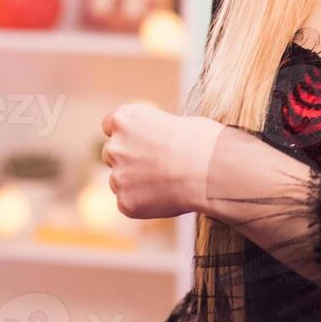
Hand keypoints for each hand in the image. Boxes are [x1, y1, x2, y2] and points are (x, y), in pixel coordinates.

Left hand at [100, 103, 225, 218]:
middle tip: (156, 166)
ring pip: (120, 180)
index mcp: (125, 118)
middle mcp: (115, 146)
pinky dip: (144, 202)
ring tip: (169, 182)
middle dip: (129, 159)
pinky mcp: (125, 202)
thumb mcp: (176, 123)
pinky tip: (169, 197)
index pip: (109, 125)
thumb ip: (154, 134)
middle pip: (111, 153)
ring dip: (135, 182)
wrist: (211, 172)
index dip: (126, 134)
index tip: (138, 141)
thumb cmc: (203, 142)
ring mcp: (117, 176)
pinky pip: (130, 202)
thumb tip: (154, 146)